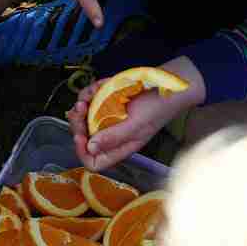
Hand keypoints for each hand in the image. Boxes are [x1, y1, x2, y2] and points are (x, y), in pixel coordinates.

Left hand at [67, 79, 181, 169]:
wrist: (169, 83)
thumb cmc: (158, 108)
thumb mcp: (137, 124)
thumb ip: (115, 137)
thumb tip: (91, 147)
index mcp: (119, 147)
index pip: (95, 161)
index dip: (83, 152)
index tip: (81, 135)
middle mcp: (111, 134)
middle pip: (84, 138)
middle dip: (77, 124)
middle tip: (79, 110)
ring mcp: (108, 118)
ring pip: (83, 117)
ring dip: (80, 106)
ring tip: (85, 99)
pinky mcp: (108, 101)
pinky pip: (90, 99)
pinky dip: (89, 93)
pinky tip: (96, 87)